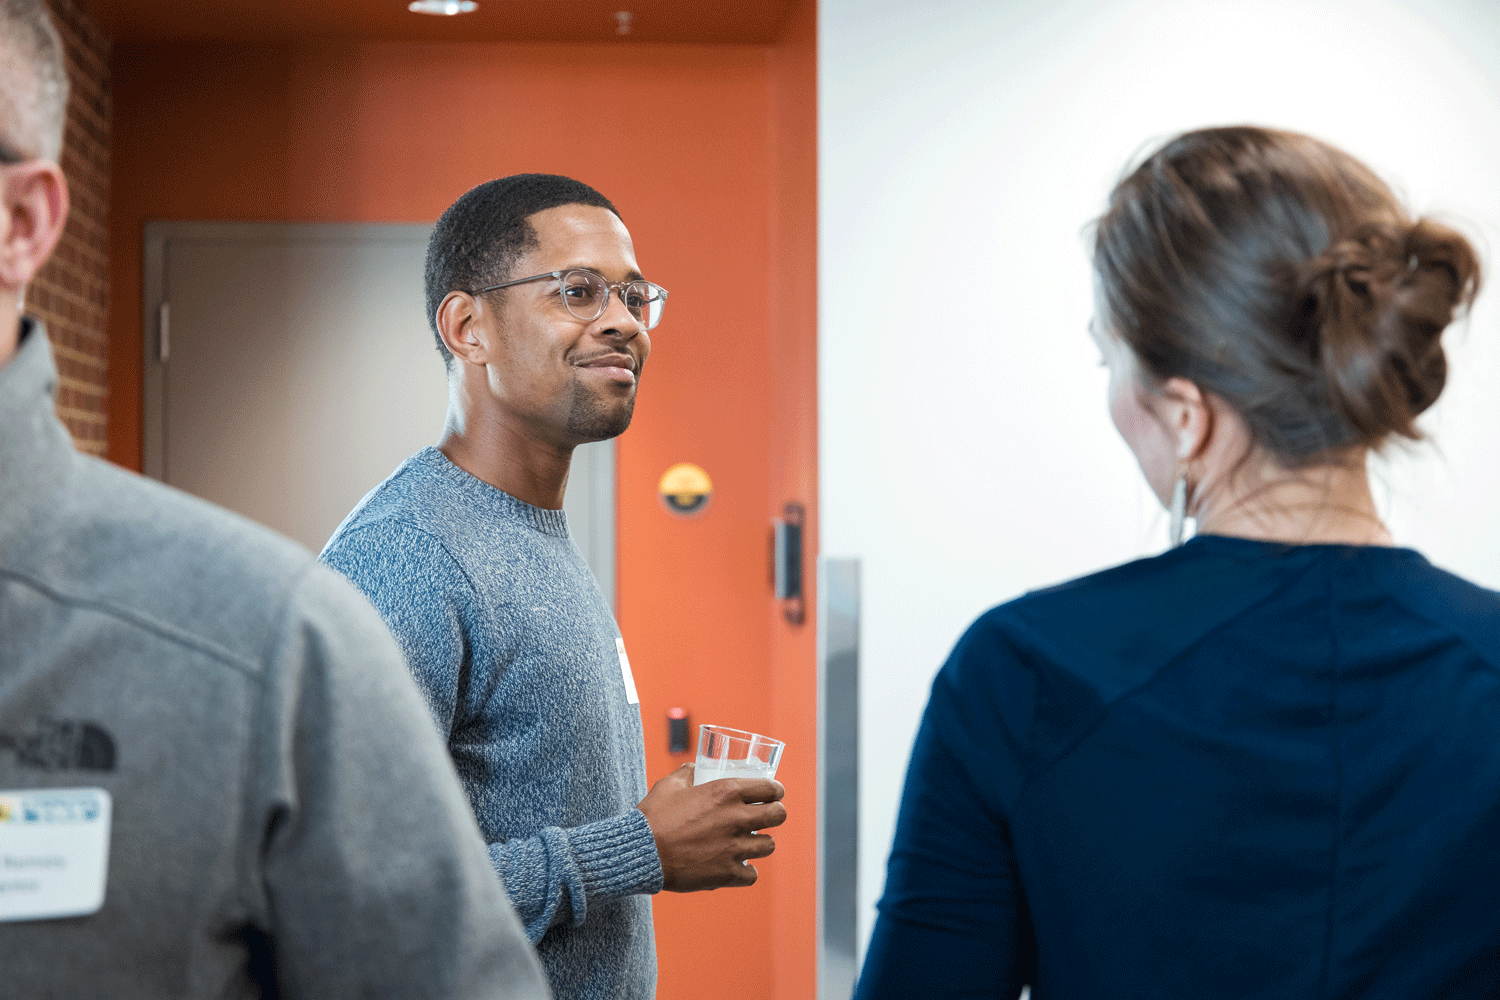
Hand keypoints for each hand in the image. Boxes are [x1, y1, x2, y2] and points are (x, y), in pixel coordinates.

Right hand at [637, 763, 787, 891]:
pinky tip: (737, 866)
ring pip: (769, 845)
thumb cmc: (653, 816)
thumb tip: (695, 768)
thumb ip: (687, 773)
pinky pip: (752, 874)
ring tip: (750, 842)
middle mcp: (737, 818)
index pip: (771, 789)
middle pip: (779, 815)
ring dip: (760, 843)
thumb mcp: (669, 785)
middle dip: (775, 814)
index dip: (775, 791)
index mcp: (726, 791)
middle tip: (766, 817)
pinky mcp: (727, 873)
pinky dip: (746, 872)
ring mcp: (734, 847)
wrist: (641, 852)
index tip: (772, 795)